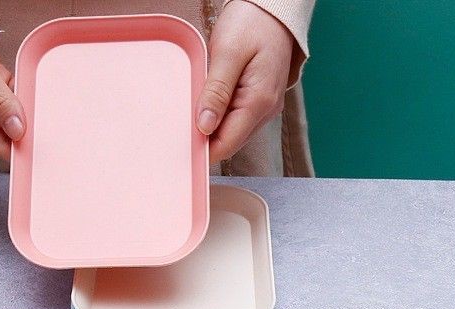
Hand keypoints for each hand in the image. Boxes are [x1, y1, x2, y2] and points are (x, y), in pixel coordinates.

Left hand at [196, 1, 293, 163]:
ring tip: (199, 100)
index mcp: (259, 102)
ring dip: (211, 124)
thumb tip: (204, 126)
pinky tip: (210, 97)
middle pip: (227, 142)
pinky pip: (234, 119)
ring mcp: (263, 108)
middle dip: (204, 136)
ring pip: (230, 133)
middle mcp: (265, 111)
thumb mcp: (228, 54)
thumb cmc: (252, 23)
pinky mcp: (258, 102)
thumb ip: (216, 92)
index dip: (202, 148)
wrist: (272, 9)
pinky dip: (218, 114)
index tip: (181, 140)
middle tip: (183, 116)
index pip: (226, 145)